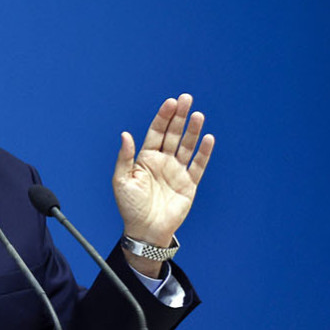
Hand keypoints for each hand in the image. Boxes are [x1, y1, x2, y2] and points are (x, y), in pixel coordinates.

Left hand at [112, 94, 213, 272]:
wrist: (145, 231)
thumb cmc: (130, 206)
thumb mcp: (121, 180)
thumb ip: (125, 157)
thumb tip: (126, 134)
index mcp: (145, 157)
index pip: (156, 132)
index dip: (163, 117)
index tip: (170, 102)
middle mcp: (163, 161)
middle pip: (173, 134)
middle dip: (179, 116)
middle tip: (186, 98)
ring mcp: (177, 172)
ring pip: (187, 146)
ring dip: (192, 131)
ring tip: (197, 115)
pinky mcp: (189, 184)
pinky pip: (198, 166)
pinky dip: (203, 153)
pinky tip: (208, 138)